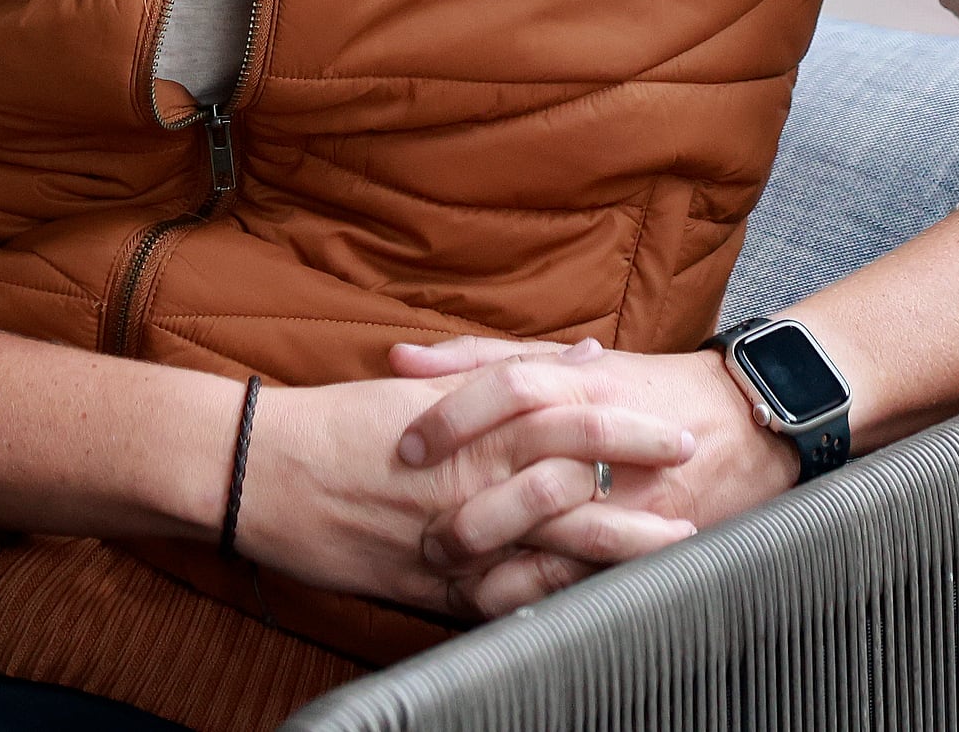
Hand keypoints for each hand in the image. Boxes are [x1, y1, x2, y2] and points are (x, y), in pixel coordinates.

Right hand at [232, 369, 696, 618]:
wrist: (263, 471)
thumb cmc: (338, 424)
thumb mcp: (427, 387)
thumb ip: (508, 372)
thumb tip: (586, 356)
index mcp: (468, 421)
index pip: (566, 414)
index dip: (627, 422)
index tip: (674, 424)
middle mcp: (470, 473)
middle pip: (575, 472)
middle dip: (638, 476)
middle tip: (696, 474)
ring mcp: (456, 532)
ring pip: (555, 541)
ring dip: (622, 543)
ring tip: (677, 542)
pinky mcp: (436, 583)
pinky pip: (510, 597)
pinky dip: (558, 599)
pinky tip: (598, 603)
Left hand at [386, 335, 797, 614]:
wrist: (745, 420)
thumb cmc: (641, 387)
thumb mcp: (563, 360)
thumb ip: (479, 358)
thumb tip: (400, 361)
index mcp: (580, 382)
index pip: (509, 388)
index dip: (454, 416)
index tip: (408, 447)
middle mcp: (604, 435)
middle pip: (528, 463)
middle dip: (468, 502)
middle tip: (417, 527)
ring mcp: (631, 492)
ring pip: (557, 527)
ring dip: (498, 553)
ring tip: (447, 568)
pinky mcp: (650, 538)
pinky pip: (590, 572)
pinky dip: (541, 588)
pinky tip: (498, 597)